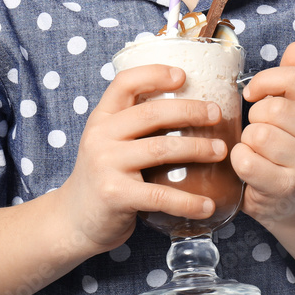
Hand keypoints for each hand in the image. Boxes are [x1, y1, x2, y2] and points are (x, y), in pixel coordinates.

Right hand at [59, 64, 226, 254]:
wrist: (73, 220)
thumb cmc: (104, 177)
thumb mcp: (109, 142)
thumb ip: (133, 125)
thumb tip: (187, 106)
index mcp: (102, 118)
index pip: (125, 82)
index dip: (155, 74)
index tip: (184, 76)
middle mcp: (101, 136)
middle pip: (152, 113)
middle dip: (191, 110)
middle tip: (217, 114)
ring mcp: (106, 165)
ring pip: (161, 149)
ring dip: (197, 149)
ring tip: (220, 151)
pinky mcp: (115, 195)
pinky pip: (159, 195)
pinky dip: (188, 201)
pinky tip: (207, 205)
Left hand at [230, 42, 294, 228]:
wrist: (292, 199)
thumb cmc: (286, 145)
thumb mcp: (294, 109)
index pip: (294, 78)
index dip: (264, 81)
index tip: (252, 94)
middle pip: (273, 108)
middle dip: (254, 117)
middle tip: (257, 130)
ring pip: (258, 134)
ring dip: (246, 141)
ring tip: (256, 150)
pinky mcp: (286, 188)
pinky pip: (246, 161)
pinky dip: (238, 160)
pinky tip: (249, 167)